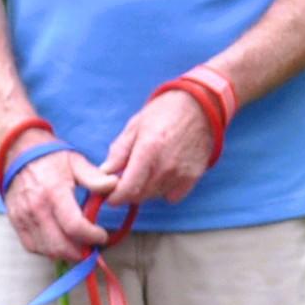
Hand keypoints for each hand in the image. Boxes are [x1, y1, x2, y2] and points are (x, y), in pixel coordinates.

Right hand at [4, 145, 119, 259]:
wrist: (18, 150)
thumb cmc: (51, 156)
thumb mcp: (76, 162)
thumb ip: (94, 177)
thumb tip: (114, 185)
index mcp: (54, 192)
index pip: (75, 226)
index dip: (92, 236)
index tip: (102, 236)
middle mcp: (36, 207)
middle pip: (60, 245)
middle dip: (80, 252)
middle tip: (91, 248)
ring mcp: (23, 216)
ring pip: (46, 250)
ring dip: (65, 254)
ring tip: (78, 246)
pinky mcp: (15, 220)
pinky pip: (32, 246)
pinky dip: (47, 251)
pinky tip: (59, 243)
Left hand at [98, 91, 219, 210]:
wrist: (200, 107)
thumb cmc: (164, 112)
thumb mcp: (135, 126)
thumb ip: (119, 152)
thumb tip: (105, 172)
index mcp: (148, 151)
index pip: (127, 189)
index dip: (114, 197)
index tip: (109, 195)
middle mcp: (165, 167)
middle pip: (139, 196)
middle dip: (128, 191)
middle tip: (126, 177)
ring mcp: (181, 174)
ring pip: (154, 196)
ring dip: (145, 189)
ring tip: (148, 169)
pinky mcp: (193, 178)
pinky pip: (172, 196)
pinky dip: (164, 190)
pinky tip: (163, 173)